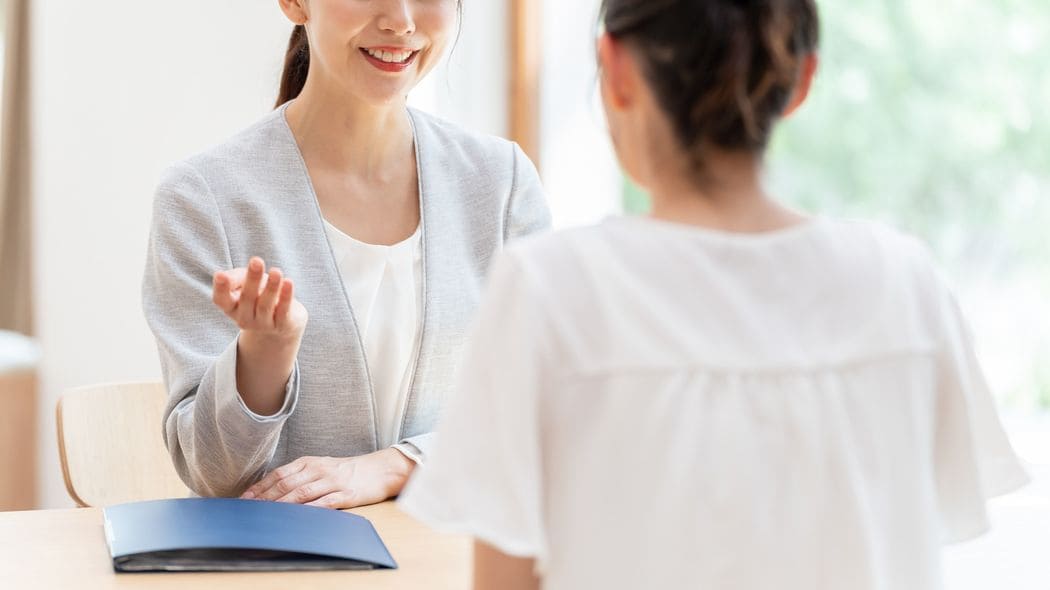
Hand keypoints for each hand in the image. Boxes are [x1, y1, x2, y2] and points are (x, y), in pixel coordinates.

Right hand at [212, 257, 306, 341]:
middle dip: (252, 279)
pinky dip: (286, 297)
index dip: (220, 288)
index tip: (220, 274)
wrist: (284, 319)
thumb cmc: (259, 293)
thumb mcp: (244, 282)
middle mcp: (243, 318)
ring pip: (265, 305)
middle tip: (256, 261)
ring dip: (271, 287)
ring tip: (276, 271)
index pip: (221, 299)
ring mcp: (262, 325)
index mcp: (230, 307)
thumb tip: (223, 276)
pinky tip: (288, 282)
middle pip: (246, 298)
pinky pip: (283, 311)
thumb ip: (234, 277)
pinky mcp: (282, 325)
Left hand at [240, 449, 415, 508]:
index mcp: (309, 462)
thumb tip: (271, 491)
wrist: (379, 470)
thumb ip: (299, 476)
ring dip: (281, 505)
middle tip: (248, 510)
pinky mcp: (346, 495)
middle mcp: (318, 470)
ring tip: (265, 516)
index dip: (259, 488)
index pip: (278, 474)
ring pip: (301, 494)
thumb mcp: (321, 467)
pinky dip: (308, 510)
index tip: (243, 500)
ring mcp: (332, 482)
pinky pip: (324, 503)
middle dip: (264, 498)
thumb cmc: (347, 471)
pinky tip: (297, 517)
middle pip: (286, 484)